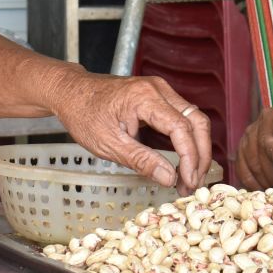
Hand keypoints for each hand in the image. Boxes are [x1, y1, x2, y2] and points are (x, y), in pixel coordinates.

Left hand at [50, 71, 213, 189]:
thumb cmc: (84, 114)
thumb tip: (170, 178)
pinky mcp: (159, 97)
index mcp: (144, 98)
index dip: (190, 158)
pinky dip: (187, 140)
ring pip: (194, 118)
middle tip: (194, 183)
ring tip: (189, 177)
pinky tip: (182, 162)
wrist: (71, 92)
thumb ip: (141, 160)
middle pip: (197, 121)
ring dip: (196, 148)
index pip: (181, 128)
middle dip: (200, 155)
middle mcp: (158, 89)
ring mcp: (160, 90)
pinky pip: (183, 117)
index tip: (187, 182)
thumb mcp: (108, 144)